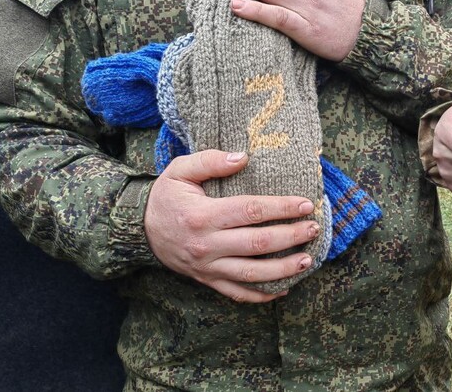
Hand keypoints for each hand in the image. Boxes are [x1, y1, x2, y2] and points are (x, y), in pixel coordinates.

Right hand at [144, 150, 318, 302]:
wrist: (138, 229)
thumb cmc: (166, 196)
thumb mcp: (180, 170)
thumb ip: (210, 161)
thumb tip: (243, 157)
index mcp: (203, 215)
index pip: (251, 211)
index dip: (282, 208)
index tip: (305, 204)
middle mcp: (207, 244)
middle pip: (258, 243)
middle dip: (291, 236)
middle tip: (313, 229)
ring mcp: (207, 267)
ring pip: (252, 273)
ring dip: (283, 269)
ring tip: (307, 260)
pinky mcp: (207, 280)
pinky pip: (237, 292)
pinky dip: (261, 295)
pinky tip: (284, 287)